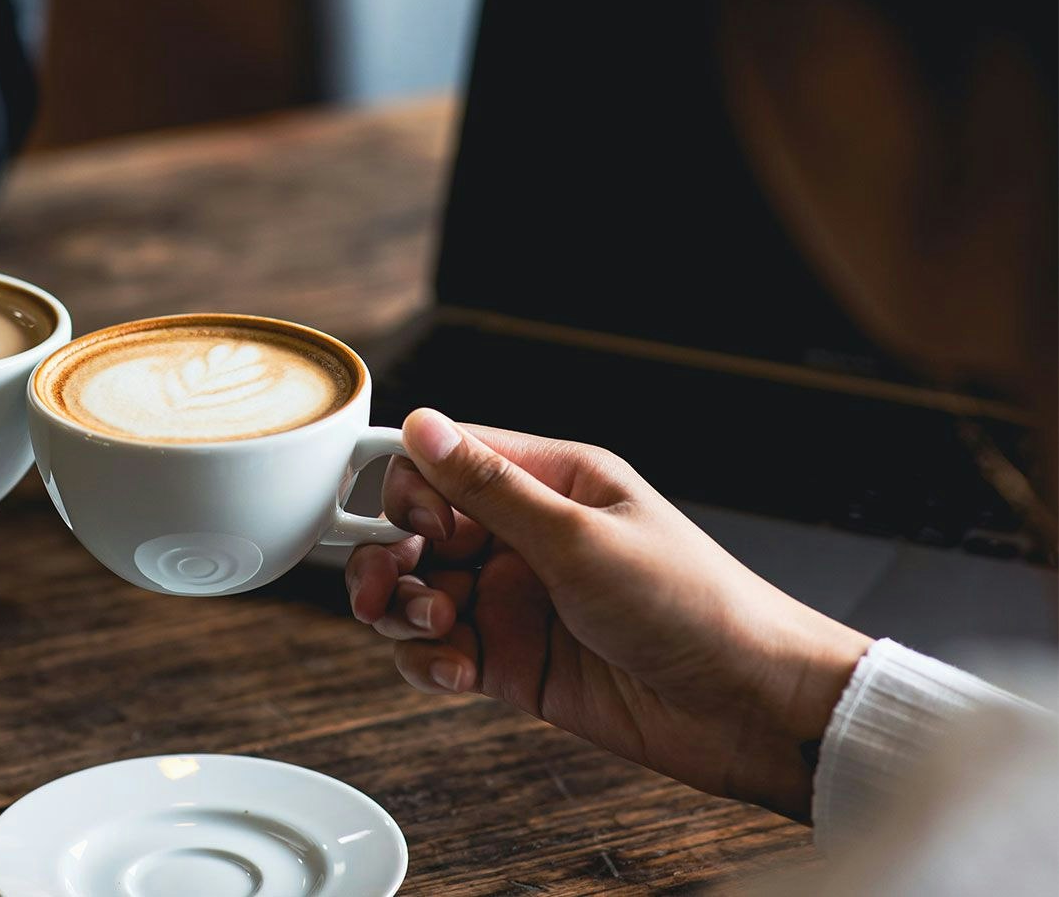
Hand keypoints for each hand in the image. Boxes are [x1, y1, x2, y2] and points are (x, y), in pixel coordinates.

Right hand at [345, 408, 870, 820]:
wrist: (748, 708)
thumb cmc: (694, 606)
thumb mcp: (579, 537)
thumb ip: (488, 486)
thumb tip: (422, 424)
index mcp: (551, 482)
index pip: (444, 461)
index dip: (411, 490)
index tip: (415, 526)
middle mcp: (526, 536)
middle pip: (415, 531)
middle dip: (387, 558)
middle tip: (386, 588)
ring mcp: (516, 601)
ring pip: (416, 595)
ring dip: (404, 613)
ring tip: (437, 629)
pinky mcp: (513, 663)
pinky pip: (438, 654)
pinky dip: (428, 664)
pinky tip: (455, 673)